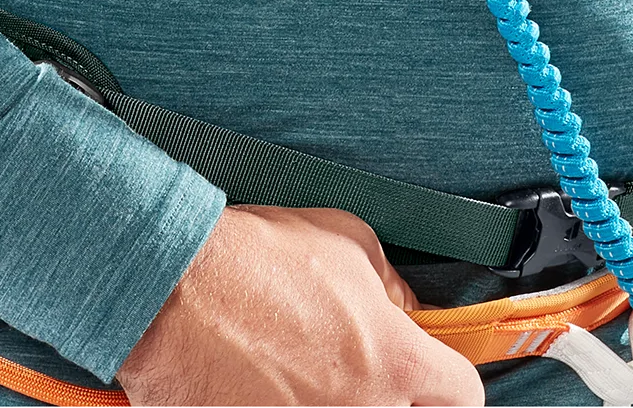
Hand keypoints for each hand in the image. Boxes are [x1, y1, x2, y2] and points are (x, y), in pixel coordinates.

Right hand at [118, 205, 482, 406]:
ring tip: (301, 372)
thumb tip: (405, 310)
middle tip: (355, 365)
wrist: (170, 294)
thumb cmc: (255, 260)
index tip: (434, 371)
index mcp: (394, 364)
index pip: (463, 397)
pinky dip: (289, 407)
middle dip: (389, 393)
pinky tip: (268, 387)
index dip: (450, 380)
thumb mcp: (347, 241)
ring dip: (338, 402)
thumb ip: (390, 285)